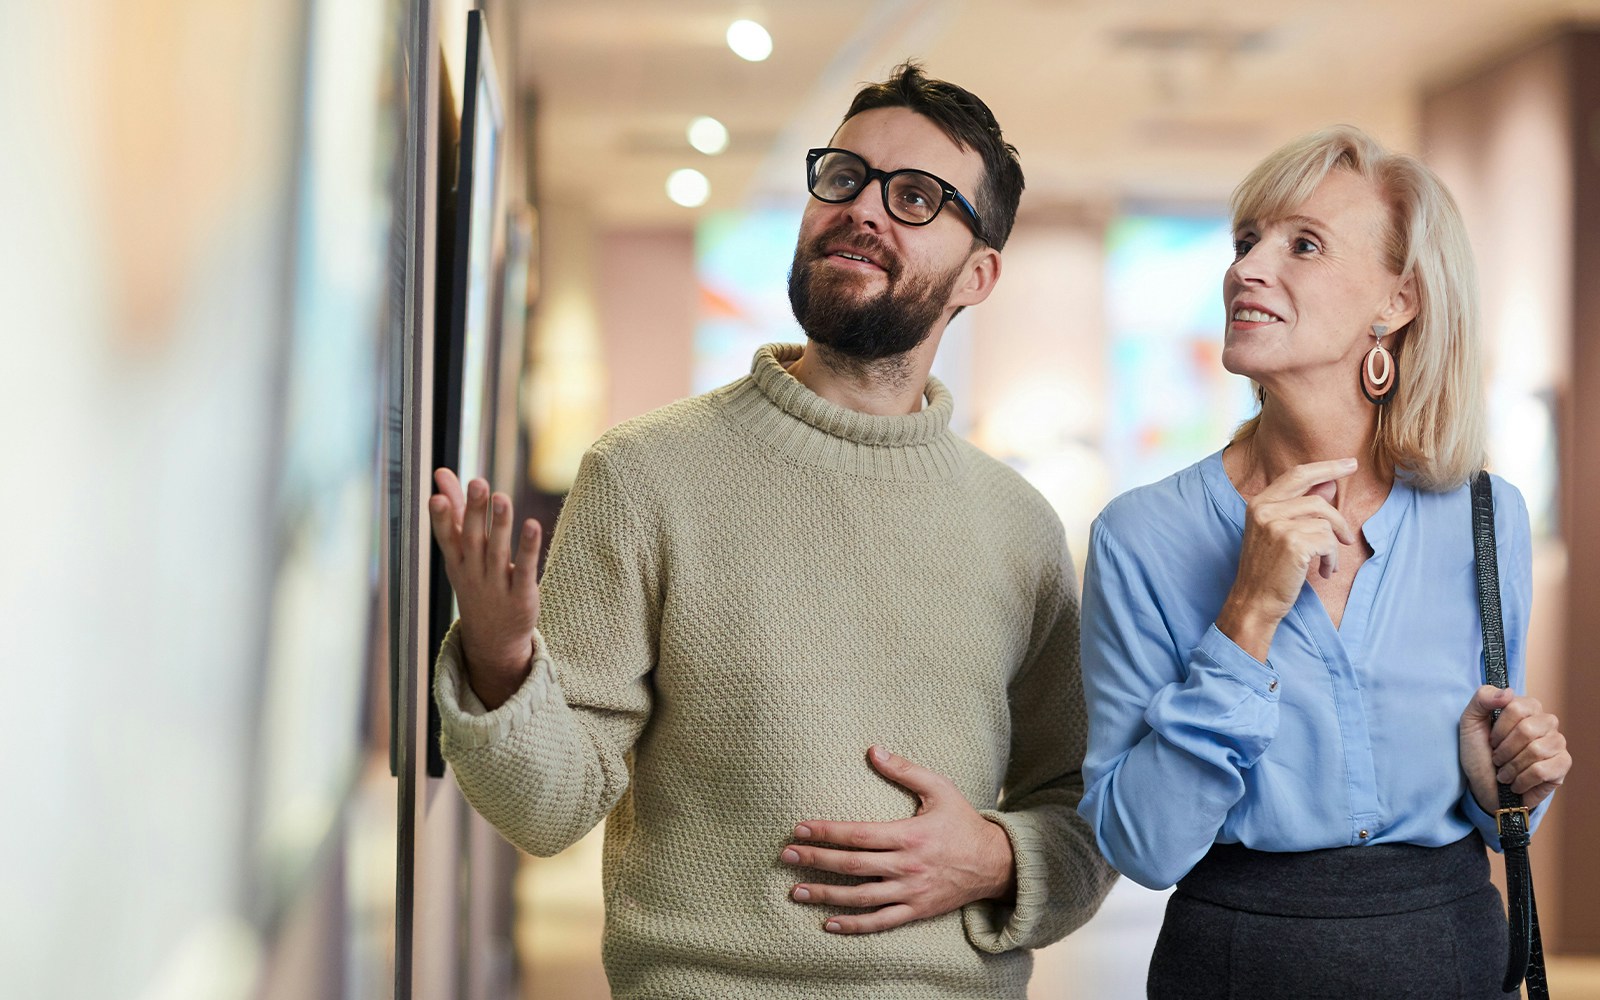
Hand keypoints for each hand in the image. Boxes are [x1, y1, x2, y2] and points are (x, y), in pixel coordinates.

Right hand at [428, 468, 543, 707]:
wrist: (494, 639)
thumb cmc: (477, 582)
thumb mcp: (461, 552)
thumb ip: (456, 511)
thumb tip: (441, 473)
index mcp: (458, 562)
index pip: (447, 538)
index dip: (442, 519)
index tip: (436, 498)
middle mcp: (474, 573)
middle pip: (473, 540)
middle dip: (475, 512)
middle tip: (478, 483)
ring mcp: (497, 586)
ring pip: (498, 553)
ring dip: (501, 525)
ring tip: (502, 497)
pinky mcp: (521, 596)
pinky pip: (524, 570)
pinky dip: (528, 548)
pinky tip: (533, 524)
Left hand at [780, 746, 1014, 933]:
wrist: (995, 863)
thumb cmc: (962, 822)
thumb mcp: (939, 788)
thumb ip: (905, 770)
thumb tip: (873, 749)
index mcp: (909, 835)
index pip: (858, 834)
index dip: (826, 831)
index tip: (799, 828)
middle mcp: (907, 867)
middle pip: (852, 866)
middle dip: (816, 860)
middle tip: (787, 856)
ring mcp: (911, 893)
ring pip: (861, 898)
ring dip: (826, 895)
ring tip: (796, 891)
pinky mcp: (916, 911)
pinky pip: (880, 922)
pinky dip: (854, 925)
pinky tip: (828, 923)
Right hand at [1216, 458, 1356, 660]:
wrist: (1253, 601)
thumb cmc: (1267, 569)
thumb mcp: (1279, 534)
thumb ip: (1301, 507)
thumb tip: (1329, 485)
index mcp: (1259, 503)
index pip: (1297, 475)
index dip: (1326, 467)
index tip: (1349, 463)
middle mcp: (1265, 510)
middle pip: (1318, 499)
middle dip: (1339, 517)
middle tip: (1349, 537)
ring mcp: (1277, 525)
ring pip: (1326, 523)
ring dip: (1333, 547)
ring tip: (1325, 565)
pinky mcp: (1293, 543)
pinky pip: (1328, 542)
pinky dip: (1331, 559)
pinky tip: (1323, 572)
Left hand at [1459, 685, 1569, 814]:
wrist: (1484, 786)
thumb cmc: (1479, 753)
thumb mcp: (1470, 722)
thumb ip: (1482, 699)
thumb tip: (1507, 692)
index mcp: (1526, 707)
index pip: (1516, 707)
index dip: (1498, 728)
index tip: (1491, 740)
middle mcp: (1547, 722)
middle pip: (1527, 730)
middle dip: (1504, 749)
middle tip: (1497, 758)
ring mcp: (1557, 743)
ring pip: (1536, 751)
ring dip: (1511, 767)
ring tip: (1505, 772)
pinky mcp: (1563, 765)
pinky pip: (1543, 770)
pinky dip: (1522, 780)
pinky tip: (1516, 783)